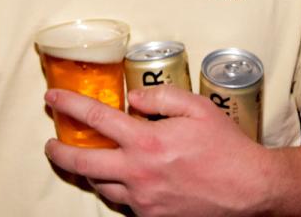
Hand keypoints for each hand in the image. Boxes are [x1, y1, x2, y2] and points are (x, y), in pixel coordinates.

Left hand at [44, 85, 272, 215]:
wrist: (250, 190)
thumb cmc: (227, 147)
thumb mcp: (197, 108)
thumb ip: (160, 98)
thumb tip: (132, 100)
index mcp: (147, 140)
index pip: (94, 119)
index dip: (68, 105)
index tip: (52, 98)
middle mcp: (138, 173)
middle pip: (82, 162)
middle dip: (58, 152)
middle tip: (50, 143)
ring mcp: (143, 200)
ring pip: (100, 186)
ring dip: (88, 172)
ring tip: (85, 160)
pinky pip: (123, 203)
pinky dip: (117, 189)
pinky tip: (122, 179)